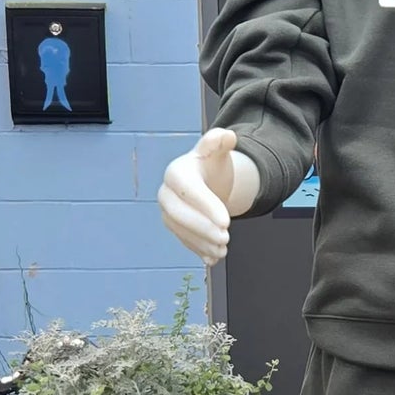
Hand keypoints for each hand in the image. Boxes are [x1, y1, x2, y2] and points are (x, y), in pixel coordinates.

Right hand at [157, 127, 241, 264]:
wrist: (206, 180)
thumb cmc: (210, 164)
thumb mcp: (216, 151)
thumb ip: (220, 142)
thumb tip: (228, 136)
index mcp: (176, 173)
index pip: (189, 190)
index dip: (206, 206)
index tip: (227, 221)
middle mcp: (166, 194)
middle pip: (179, 214)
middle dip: (203, 228)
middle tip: (225, 238)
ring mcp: (168, 212)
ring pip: (181, 231)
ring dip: (202, 244)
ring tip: (223, 251)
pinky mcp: (174, 227)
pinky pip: (183, 241)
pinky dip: (198, 251)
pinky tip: (213, 258)